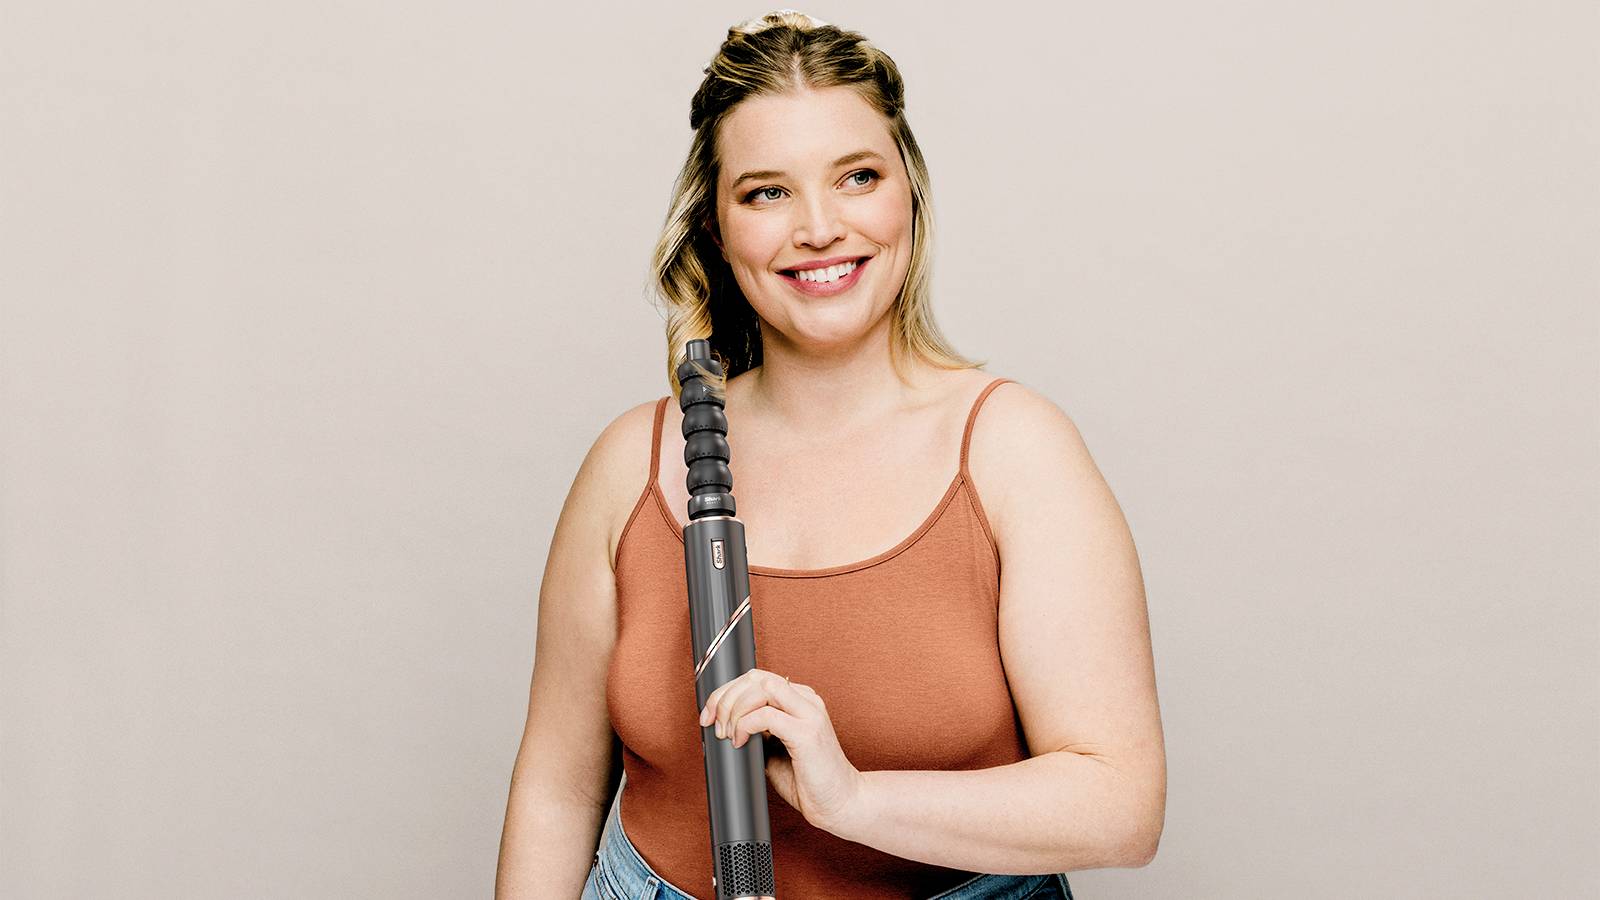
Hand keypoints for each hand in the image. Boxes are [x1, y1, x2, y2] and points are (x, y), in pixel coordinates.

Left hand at [699, 668, 867, 834]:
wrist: (839, 803)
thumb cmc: (808, 780)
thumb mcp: (773, 750)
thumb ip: (755, 732)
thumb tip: (722, 727)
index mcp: (799, 700)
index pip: (756, 678)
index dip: (726, 691)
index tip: (709, 715)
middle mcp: (806, 700)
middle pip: (755, 677)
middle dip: (724, 697)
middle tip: (713, 724)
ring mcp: (809, 713)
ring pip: (761, 688)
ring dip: (734, 710)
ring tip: (728, 735)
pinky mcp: (807, 732)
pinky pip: (766, 715)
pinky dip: (745, 726)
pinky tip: (740, 743)